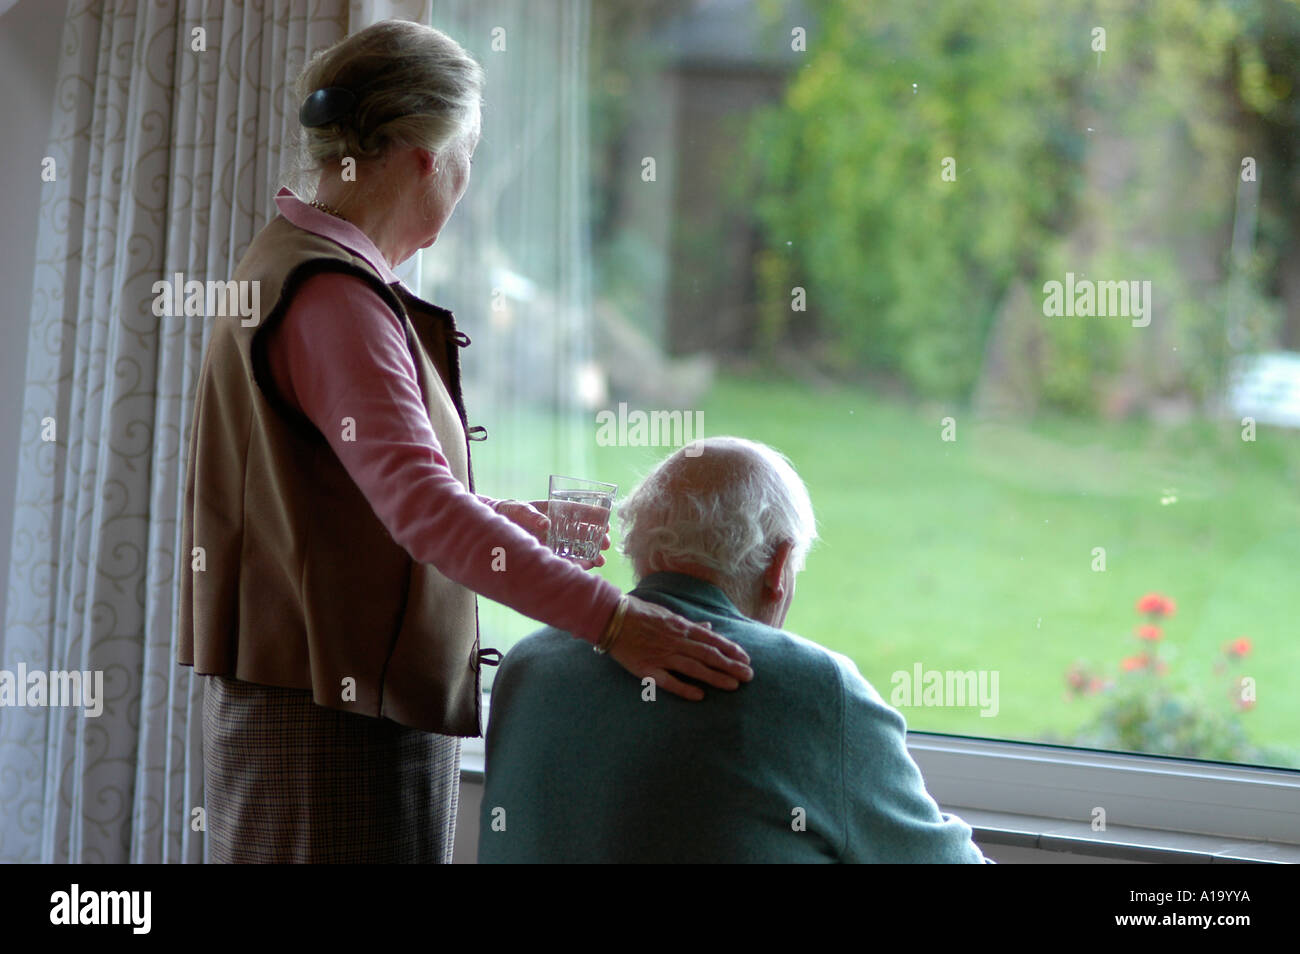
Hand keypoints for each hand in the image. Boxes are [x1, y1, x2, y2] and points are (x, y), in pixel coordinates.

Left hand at [496, 499, 610, 568]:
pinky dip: (575, 565)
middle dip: (596, 538)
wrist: (489, 530)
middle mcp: (558, 527)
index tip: (606, 522)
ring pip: (577, 548)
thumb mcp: (517, 509)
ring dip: (590, 554)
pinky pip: (564, 561)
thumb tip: (546, 524)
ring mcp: (554, 542)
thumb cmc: (507, 513)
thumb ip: (530, 515)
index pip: (579, 511)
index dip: (594, 516)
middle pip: (582, 532)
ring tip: (600, 561)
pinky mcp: (548, 556)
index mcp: (555, 510)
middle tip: (606, 544)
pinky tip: (584, 568)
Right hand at [607, 595, 753, 700]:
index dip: (731, 649)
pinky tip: (700, 695)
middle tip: (749, 675)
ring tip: (733, 685)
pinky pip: (668, 680)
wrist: (611, 618)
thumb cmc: (640, 614)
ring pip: (694, 668)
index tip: (746, 658)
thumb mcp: (668, 614)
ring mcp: (662, 655)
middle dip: (731, 665)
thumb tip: (709, 626)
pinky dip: (684, 688)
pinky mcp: (647, 669)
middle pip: (708, 654)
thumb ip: (689, 624)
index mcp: (681, 627)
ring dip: (715, 677)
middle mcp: (675, 641)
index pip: (712, 639)